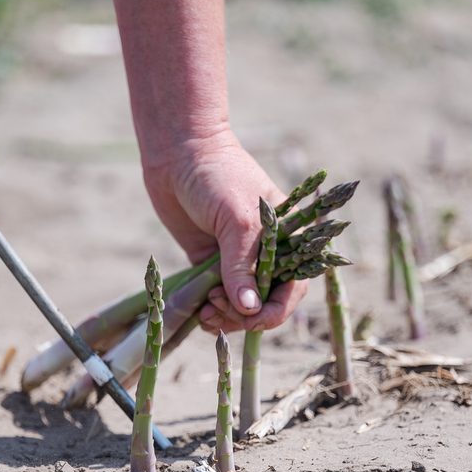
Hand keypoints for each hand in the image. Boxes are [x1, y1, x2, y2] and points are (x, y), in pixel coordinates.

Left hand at [144, 130, 307, 333]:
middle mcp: (265, 252)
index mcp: (286, 238)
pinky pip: (215, 297)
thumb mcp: (238, 220)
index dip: (277, 308)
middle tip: (217, 308)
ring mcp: (236, 259)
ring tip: (205, 311)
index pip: (293, 285)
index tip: (253, 319)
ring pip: (239, 304)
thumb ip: (242, 266)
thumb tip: (250, 308)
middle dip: (245, 314)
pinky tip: (199, 314)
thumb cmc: (219, 177)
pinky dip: (210, 311)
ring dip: (225, 316)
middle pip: (265, 301)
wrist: (178, 153)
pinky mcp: (209, 262)